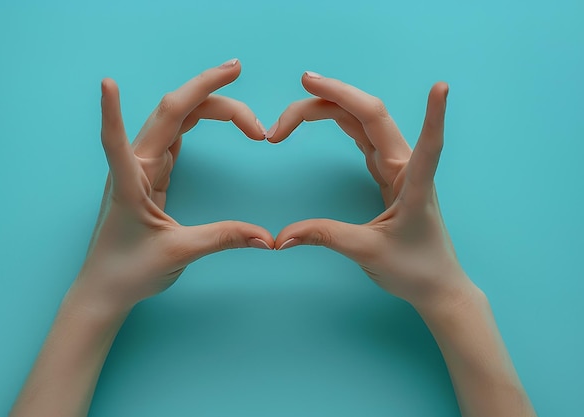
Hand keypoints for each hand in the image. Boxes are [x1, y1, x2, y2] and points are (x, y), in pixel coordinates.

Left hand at [75, 60, 273, 312]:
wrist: (107, 289)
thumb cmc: (130, 271)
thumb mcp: (180, 253)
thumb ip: (224, 238)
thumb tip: (267, 238)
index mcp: (131, 182)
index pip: (117, 139)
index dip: (112, 110)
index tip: (107, 82)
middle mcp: (135, 167)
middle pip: (169, 112)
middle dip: (204, 88)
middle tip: (237, 68)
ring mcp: (143, 168)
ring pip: (174, 120)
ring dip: (204, 101)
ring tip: (236, 90)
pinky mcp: (152, 177)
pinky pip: (174, 138)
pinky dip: (195, 121)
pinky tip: (210, 113)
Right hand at [268, 71, 474, 308]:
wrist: (436, 286)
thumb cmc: (414, 269)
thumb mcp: (368, 253)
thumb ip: (325, 237)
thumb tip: (281, 237)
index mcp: (413, 183)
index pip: (427, 142)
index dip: (433, 115)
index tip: (441, 86)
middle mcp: (406, 167)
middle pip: (373, 117)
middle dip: (339, 95)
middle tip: (304, 81)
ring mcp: (396, 169)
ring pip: (365, 124)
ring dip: (336, 106)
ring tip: (304, 96)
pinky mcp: (387, 176)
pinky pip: (364, 139)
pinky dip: (344, 123)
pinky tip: (330, 114)